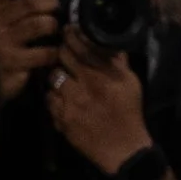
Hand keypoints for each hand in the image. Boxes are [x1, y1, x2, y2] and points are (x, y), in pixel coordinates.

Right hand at [0, 0, 58, 100]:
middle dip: (50, 2)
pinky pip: (44, 52)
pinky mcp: (14, 63)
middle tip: (57, 7)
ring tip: (55, 29)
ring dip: (53, 25)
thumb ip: (13, 10)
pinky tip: (53, 54)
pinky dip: (54, 52)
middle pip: (29, 2)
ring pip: (39, 24)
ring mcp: (4, 43)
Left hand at [46, 30, 150, 174]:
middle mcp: (86, 86)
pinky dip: (54, 97)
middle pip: (62, 57)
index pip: (81, 47)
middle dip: (62, 53)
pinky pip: (49, 99)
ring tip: (63, 79)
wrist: (123, 149)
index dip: (71, 35)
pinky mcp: (62, 119)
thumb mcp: (131, 83)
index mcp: (104, 75)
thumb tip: (107, 40)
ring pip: (52, 77)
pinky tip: (63, 100)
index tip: (68, 31)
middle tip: (64, 54)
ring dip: (57, 76)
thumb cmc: (128, 113)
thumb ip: (117, 61)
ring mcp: (72, 103)